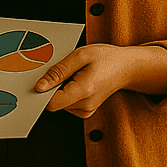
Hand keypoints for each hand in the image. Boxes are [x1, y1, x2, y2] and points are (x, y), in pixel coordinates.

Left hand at [36, 44, 166, 116]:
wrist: (127, 67)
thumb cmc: (106, 58)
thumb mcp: (80, 55)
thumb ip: (58, 71)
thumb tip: (39, 87)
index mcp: (83, 91)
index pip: (52, 103)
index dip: (42, 92)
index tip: (41, 80)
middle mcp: (85, 105)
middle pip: (54, 102)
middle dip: (53, 87)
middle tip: (65, 71)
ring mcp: (86, 110)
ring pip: (60, 103)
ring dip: (61, 89)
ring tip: (75, 74)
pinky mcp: (86, 111)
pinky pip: (67, 104)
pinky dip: (67, 92)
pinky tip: (77, 81)